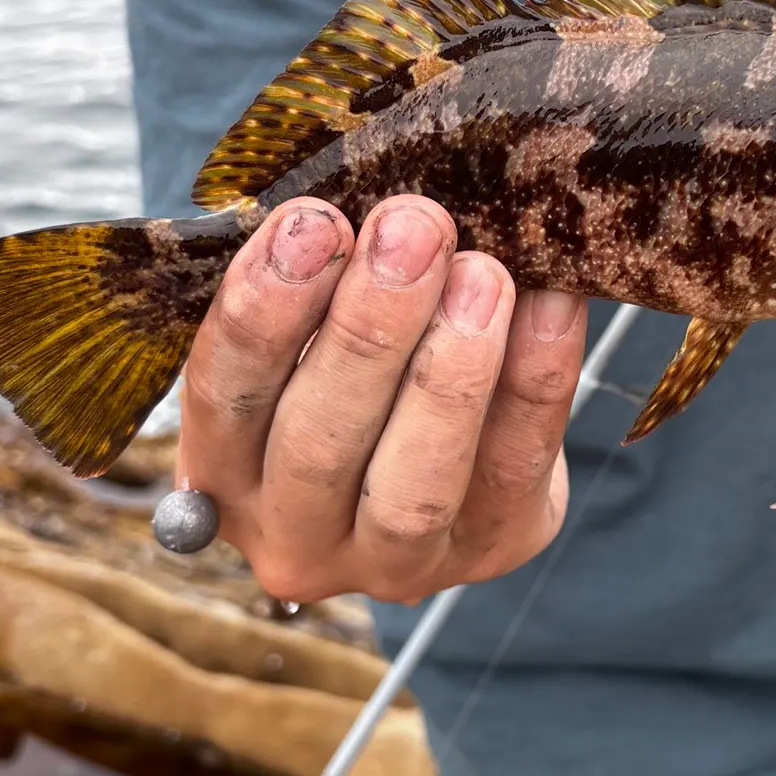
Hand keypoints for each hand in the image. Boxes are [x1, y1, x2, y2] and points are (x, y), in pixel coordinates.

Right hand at [176, 195, 587, 604]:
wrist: (457, 462)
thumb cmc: (361, 372)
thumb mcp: (314, 335)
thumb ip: (323, 290)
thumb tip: (378, 208)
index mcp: (224, 478)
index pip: (224, 397)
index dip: (266, 310)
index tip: (313, 220)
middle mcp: (296, 539)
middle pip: (318, 445)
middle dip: (368, 331)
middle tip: (413, 228)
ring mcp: (396, 567)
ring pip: (412, 488)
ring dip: (448, 373)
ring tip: (482, 272)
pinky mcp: (493, 551)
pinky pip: (514, 470)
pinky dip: (536, 380)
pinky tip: (551, 302)